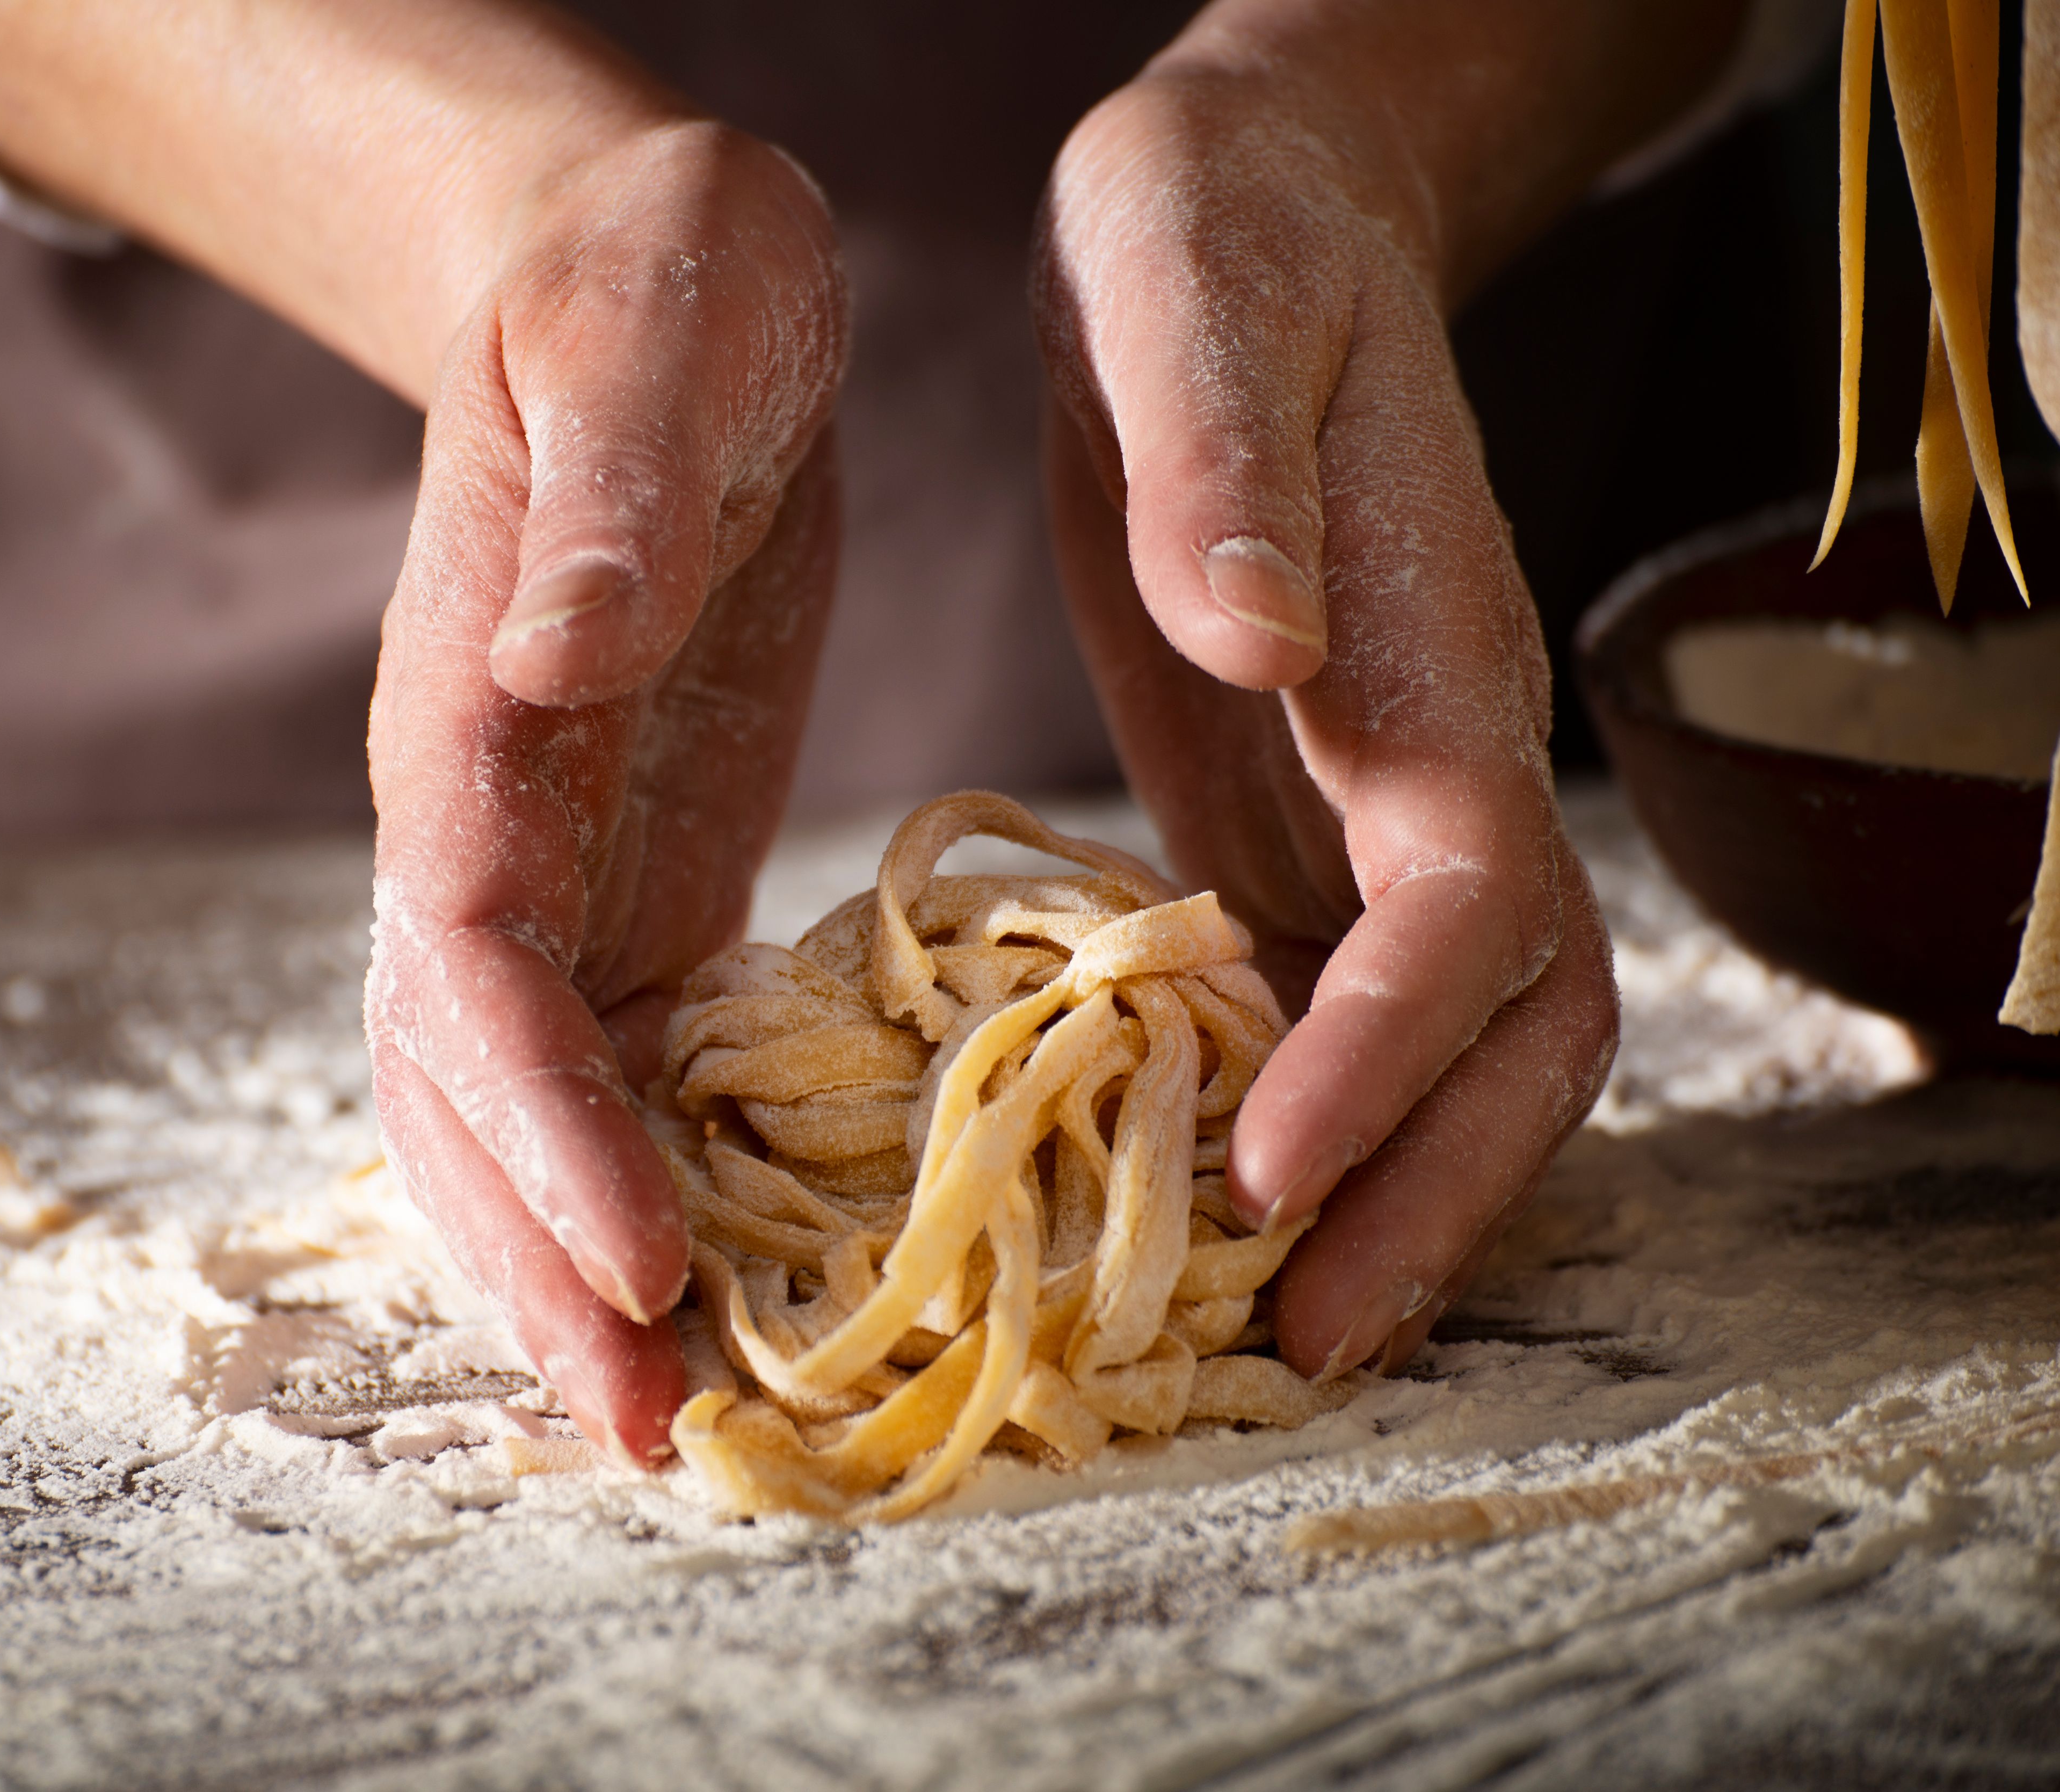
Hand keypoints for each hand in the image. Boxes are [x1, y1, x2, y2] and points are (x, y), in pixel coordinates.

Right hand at [0, 0, 844, 1461]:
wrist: (642, 279)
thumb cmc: (651, 282)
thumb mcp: (649, 330)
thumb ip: (599, 494)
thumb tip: (555, 652)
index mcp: (467, 710)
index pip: (475, 954)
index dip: (546, 1116)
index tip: (643, 1252)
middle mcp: (477, 812)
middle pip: (465, 1078)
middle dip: (539, 1254)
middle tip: (649, 1427)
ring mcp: (541, 853)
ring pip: (516, 1099)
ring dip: (571, 1258)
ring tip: (668, 1413)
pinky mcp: (622, 866)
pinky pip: (607, 1057)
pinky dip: (642, 1178)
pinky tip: (721, 1274)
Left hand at [1032, 31, 1640, 1378]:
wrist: (1255, 223)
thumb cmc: (1213, 245)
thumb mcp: (1191, 299)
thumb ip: (1226, 470)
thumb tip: (1256, 637)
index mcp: (1431, 647)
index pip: (1466, 895)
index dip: (1385, 1048)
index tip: (1273, 1173)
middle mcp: (1443, 748)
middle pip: (1514, 1019)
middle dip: (1432, 1188)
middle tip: (1302, 1340)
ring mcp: (1391, 793)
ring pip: (1465, 1039)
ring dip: (1399, 1188)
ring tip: (1282, 1328)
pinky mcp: (1312, 810)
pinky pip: (1356, 1001)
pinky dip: (1322, 1119)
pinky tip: (1226, 1206)